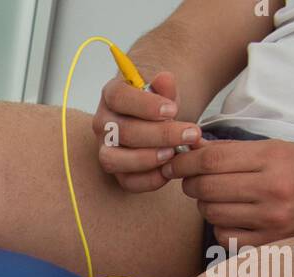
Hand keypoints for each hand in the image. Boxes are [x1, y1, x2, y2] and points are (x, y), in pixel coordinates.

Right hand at [92, 71, 202, 192]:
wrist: (158, 121)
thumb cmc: (160, 104)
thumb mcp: (166, 91)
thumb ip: (166, 86)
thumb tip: (164, 78)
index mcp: (112, 95)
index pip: (119, 98)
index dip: (145, 105)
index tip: (172, 110)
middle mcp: (103, 123)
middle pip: (122, 131)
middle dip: (159, 135)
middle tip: (190, 134)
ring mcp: (105, 149)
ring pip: (114, 159)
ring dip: (147, 159)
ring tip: (173, 153)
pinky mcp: (116, 172)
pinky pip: (126, 181)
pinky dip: (149, 179)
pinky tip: (169, 170)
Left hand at [164, 139, 293, 246]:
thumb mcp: (276, 149)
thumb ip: (234, 150)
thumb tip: (191, 149)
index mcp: (274, 158)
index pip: (212, 159)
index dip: (184, 161)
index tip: (174, 163)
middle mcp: (272, 188)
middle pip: (206, 187)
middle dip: (190, 183)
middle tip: (191, 180)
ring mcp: (271, 219)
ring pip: (211, 212)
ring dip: (204, 204)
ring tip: (217, 197)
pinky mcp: (270, 242)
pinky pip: (223, 236)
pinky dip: (219, 226)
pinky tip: (231, 217)